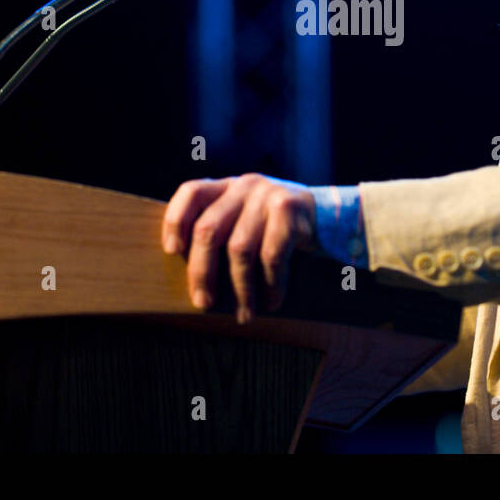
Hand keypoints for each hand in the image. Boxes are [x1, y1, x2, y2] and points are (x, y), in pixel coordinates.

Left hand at [161, 174, 317, 323]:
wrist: (326, 215)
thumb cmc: (274, 227)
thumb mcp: (246, 218)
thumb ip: (221, 230)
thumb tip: (192, 279)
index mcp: (226, 187)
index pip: (191, 192)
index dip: (176, 220)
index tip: (172, 251)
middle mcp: (244, 186)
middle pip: (208, 229)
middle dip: (202, 272)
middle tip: (203, 303)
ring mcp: (267, 196)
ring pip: (239, 248)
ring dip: (240, 288)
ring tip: (244, 313)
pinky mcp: (290, 210)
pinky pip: (272, 255)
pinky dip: (270, 284)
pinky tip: (270, 301)